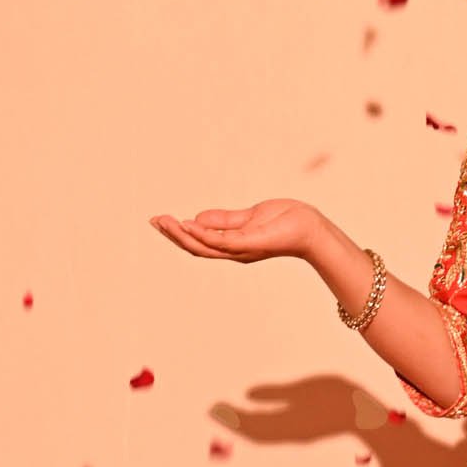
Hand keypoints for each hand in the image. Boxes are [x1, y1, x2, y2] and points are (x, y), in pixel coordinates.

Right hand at [148, 198, 322, 262]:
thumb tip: (197, 218)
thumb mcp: (250, 216)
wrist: (312, 227)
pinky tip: (188, 224)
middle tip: (154, 221)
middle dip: (173, 236)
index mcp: (233, 244)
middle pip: (196, 247)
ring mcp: (242, 249)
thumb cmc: (287, 221)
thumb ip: (225, 219)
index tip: (160, 221)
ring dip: (182, 235)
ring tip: (165, 222)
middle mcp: (234, 251)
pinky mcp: (251, 243)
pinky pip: (222, 241)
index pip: (200, 241)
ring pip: (205, 247)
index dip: (178, 233)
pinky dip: (203, 234)